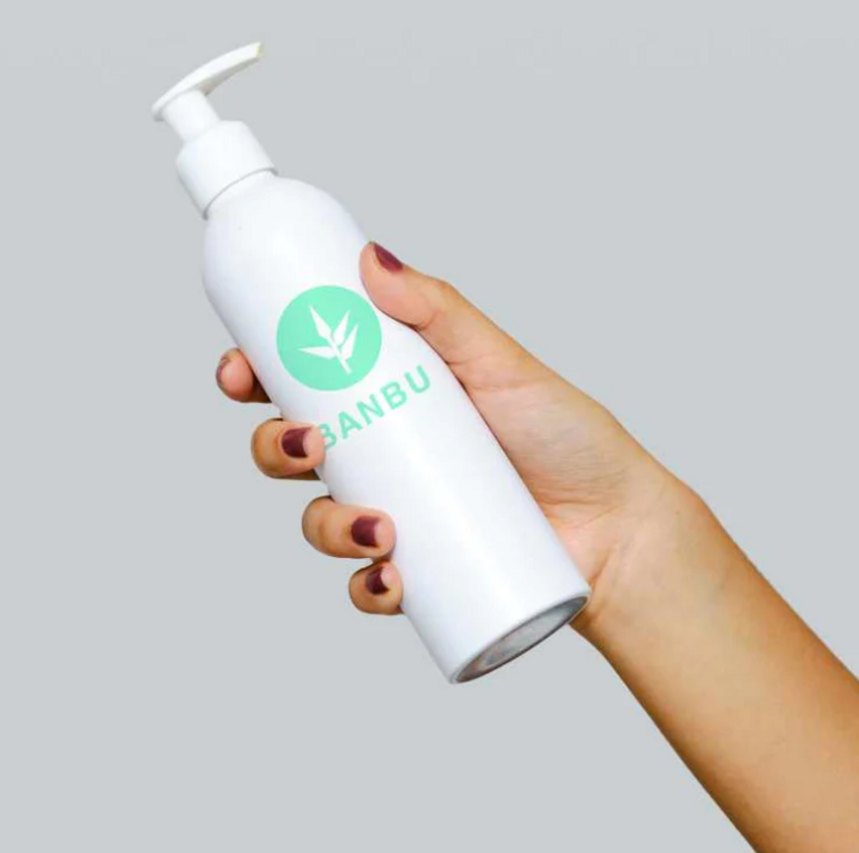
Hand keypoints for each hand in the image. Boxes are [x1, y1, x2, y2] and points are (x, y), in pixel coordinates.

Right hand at [215, 242, 706, 644]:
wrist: (618, 524)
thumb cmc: (566, 437)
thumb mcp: (499, 362)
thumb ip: (440, 310)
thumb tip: (370, 258)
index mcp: (390, 400)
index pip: (303, 384)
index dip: (256, 377)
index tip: (240, 370)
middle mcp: (384, 457)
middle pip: (292, 452)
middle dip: (277, 450)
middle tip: (309, 446)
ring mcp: (397, 515)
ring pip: (320, 522)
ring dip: (325, 527)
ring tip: (378, 527)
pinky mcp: (419, 571)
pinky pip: (367, 585)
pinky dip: (367, 588)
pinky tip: (389, 579)